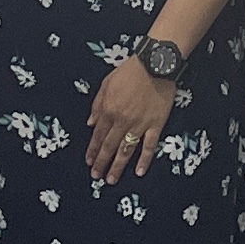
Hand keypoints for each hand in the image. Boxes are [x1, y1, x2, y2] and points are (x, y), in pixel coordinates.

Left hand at [86, 54, 177, 186]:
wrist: (155, 64)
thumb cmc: (131, 71)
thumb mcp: (106, 84)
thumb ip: (97, 105)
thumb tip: (90, 123)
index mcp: (108, 110)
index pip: (97, 135)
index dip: (92, 150)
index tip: (89, 162)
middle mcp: (121, 121)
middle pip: (109, 146)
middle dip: (101, 163)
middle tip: (96, 177)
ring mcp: (139, 124)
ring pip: (125, 150)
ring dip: (117, 166)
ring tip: (111, 179)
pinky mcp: (155, 124)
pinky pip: (148, 146)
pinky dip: (144, 160)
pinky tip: (139, 172)